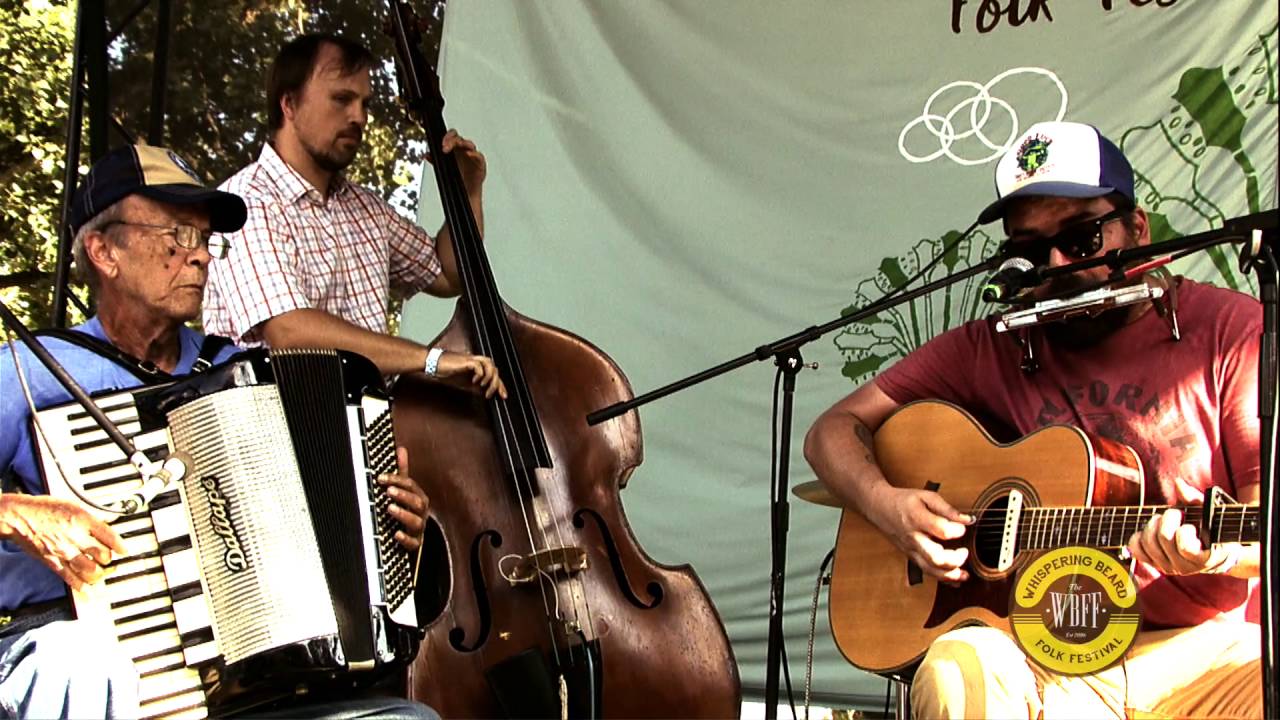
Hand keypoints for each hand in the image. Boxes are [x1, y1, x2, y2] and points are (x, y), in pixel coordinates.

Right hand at [0, 494, 126, 589]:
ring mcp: (63, 551)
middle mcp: (75, 537)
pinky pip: (70, 578)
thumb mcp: (74, 505)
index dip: (120, 545)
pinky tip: (89, 593)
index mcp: (82, 520)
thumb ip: (92, 517)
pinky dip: (81, 587)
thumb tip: (109, 522)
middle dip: (109, 559)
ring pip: (90, 570)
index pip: (109, 536)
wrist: (19, 516)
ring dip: (99, 574)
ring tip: (100, 572)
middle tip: (109, 560)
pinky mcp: (52, 562)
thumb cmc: (45, 508)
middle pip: (102, 555)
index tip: (124, 551)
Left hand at [379, 446, 428, 551]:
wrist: (413, 539)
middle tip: (388, 491)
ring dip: (403, 514)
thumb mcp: (405, 492)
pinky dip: (405, 539)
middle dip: (403, 496)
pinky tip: (396, 534)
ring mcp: (418, 529)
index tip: (381, 478)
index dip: (397, 481)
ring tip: (390, 508)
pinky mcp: (414, 544)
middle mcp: (420, 513)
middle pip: (418, 503)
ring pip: (416, 522)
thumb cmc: (408, 512)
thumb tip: (401, 448)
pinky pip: (413, 543)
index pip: (411, 486)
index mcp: (418, 498)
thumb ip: (402, 472)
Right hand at [433, 350, 507, 398]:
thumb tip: (483, 393)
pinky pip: (478, 365)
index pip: (494, 373)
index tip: (503, 395)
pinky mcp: (466, 360)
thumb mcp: (464, 383)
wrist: (433, 364)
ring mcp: (471, 359)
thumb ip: (474, 386)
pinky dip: (480, 374)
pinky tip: (475, 381)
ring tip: (484, 387)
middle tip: (494, 394)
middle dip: (497, 383)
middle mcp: (476, 361)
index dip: (500, 384)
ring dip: (490, 378)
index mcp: (477, 365)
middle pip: (494, 368)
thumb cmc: (446, 371)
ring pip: (489, 364)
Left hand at [438, 129, 485, 194]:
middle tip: (446, 147)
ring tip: (458, 145)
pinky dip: (474, 154)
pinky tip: (469, 154)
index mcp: (455, 148)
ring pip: (469, 144)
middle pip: (459, 139)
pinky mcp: (480, 162)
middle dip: (452, 141)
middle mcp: (463, 150)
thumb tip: (427, 155)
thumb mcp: (444, 168)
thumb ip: (435, 160)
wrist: (467, 189)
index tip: (441, 144)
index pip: (452, 136)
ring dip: (463, 143)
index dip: (447, 137)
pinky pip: (478, 155)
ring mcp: (472, 155)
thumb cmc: (458, 176)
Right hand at [867, 485, 973, 582]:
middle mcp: (913, 538)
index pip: (941, 530)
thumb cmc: (903, 501)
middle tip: (965, 551)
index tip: (963, 526)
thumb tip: (968, 520)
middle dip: (955, 559)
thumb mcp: (926, 496)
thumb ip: (947, 509)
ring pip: (930, 569)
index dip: (957, 530)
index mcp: (917, 519)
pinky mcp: (911, 556)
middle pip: (935, 557)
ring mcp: (911, 550)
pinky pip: (927, 571)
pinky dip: (943, 578)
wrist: (879, 508)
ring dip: (950, 575)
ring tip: (965, 573)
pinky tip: (956, 578)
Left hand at [1127, 477, 1219, 574]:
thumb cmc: (1211, 526)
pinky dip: (1138, 536)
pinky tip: (1149, 530)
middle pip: (1163, 538)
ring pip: (1148, 542)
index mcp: (1206, 558)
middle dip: (1167, 518)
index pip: (1185, 546)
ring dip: (1153, 524)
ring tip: (1164, 520)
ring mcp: (1169, 567)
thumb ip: (1194, 499)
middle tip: (1175, 514)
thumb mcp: (1209, 512)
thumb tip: (1178, 483)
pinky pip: (1136, 549)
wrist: (1210, 548)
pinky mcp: (1155, 564)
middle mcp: (1186, 567)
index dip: (1184, 529)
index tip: (1190, 522)